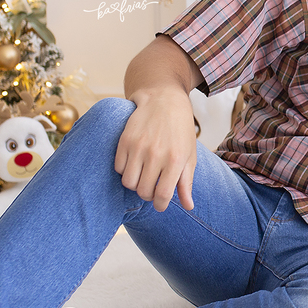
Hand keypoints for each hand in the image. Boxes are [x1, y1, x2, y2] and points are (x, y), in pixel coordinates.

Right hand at [114, 86, 198, 211]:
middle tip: (152, 187)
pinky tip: (134, 162)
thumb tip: (189, 206)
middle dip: (147, 195)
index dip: (160, 205)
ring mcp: (138, 147)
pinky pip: (118, 168)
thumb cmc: (180, 131)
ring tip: (143, 176)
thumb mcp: (189, 155)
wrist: (163, 100)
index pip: (162, 195)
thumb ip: (186, 182)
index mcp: (176, 159)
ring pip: (128, 182)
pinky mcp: (125, 140)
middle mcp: (156, 154)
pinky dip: (125, 170)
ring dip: (135, 183)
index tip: (160, 204)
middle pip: (143, 191)